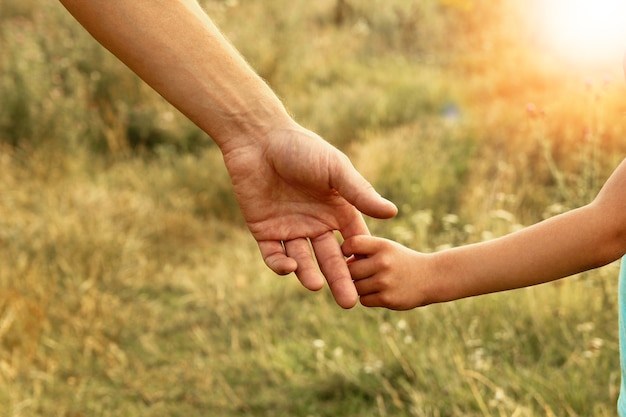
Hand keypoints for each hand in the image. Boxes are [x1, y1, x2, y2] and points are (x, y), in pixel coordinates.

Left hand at [222, 126, 396, 307]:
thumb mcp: (335, 169)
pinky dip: (281, 264)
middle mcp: (315, 223)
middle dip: (340, 280)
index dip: (361, 260)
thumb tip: (392, 213)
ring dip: (310, 274)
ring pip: (303, 260)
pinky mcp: (264, 231)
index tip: (372, 279)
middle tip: (349, 303)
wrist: (258, 139)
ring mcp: (290, 228)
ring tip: (317, 287)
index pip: (353, 242)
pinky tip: (290, 268)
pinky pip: (274, 255)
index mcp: (336, 210)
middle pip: (330, 258)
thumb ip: (360, 193)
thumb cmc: (301, 148)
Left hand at [342, 235, 428, 309]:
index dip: (345, 249)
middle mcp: (383, 262)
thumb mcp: (387, 248)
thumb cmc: (402, 261)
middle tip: (364, 273)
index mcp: (383, 246)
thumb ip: (364, 251)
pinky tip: (381, 292)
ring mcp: (385, 282)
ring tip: (375, 283)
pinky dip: (368, 298)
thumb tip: (342, 264)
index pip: (352, 244)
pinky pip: (364, 300)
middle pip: (350, 270)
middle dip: (354, 273)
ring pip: (356, 287)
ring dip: (360, 287)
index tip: (348, 255)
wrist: (431, 278)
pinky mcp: (387, 299)